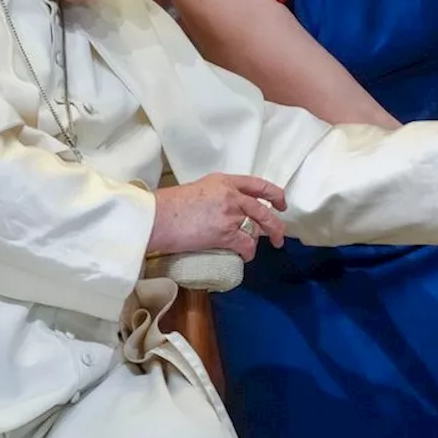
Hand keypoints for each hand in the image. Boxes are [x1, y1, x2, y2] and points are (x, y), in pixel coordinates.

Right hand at [149, 174, 287, 260]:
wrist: (157, 217)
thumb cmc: (170, 205)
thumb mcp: (199, 189)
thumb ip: (218, 195)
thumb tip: (227, 209)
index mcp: (225, 181)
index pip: (258, 184)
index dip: (274, 194)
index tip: (280, 203)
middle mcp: (232, 195)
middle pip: (264, 208)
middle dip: (275, 224)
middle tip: (279, 235)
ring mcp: (230, 214)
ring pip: (257, 228)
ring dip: (260, 240)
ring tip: (258, 248)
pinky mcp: (225, 233)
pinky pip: (246, 244)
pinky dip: (248, 252)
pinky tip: (245, 256)